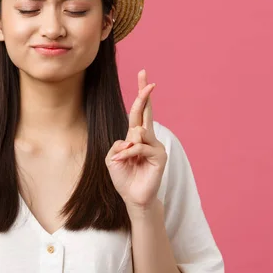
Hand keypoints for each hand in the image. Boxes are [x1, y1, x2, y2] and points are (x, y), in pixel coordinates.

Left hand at [105, 69, 166, 211]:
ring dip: (127, 146)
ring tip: (124, 159)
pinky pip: (141, 147)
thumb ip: (118, 145)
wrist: (132, 197)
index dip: (141, 94)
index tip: (143, 75)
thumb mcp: (112, 158)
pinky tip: (125, 162)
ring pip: (140, 132)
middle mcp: (147, 137)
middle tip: (147, 78)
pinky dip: (129, 154)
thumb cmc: (123, 177)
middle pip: (146, 111)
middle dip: (145, 94)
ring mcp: (155, 146)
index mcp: (135, 135)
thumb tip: (132, 138)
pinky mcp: (160, 156)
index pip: (138, 111)